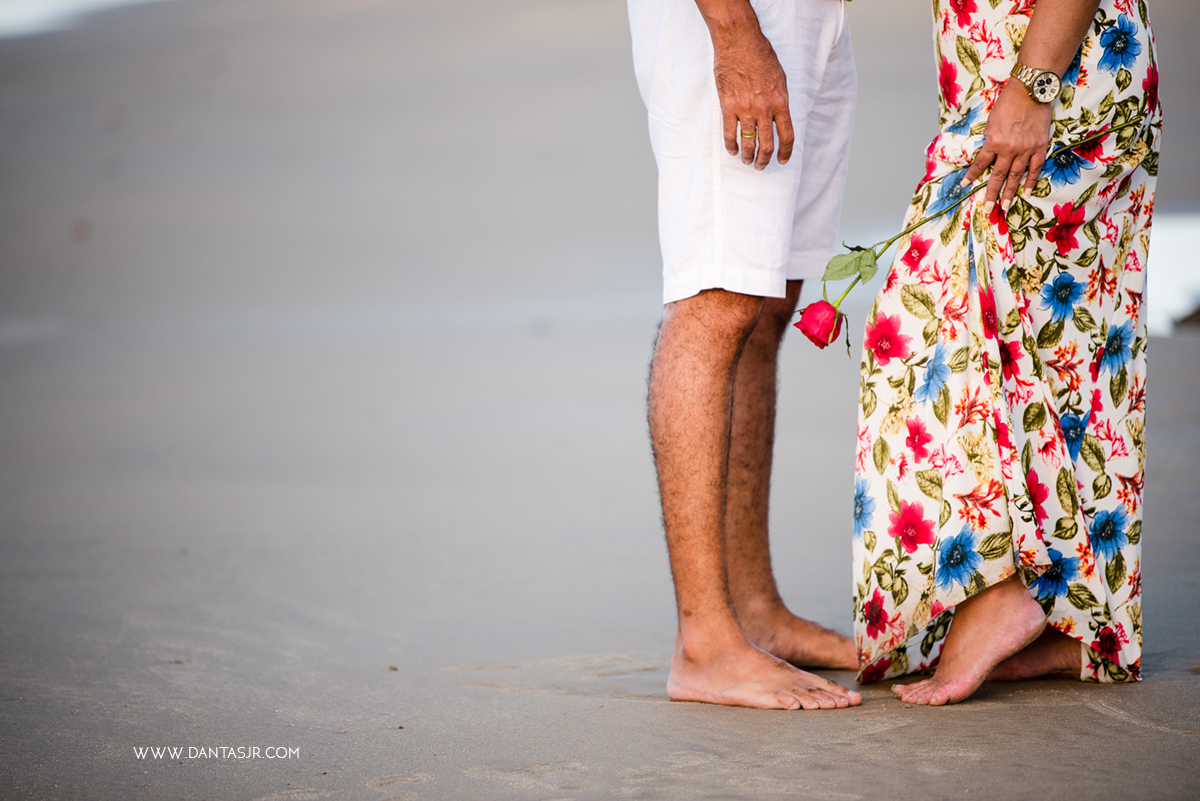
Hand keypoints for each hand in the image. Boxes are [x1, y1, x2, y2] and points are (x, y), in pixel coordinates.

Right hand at [712, 30, 793, 169]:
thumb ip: (780, 101)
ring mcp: (745, 109)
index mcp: (780, 102)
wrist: (740, 43)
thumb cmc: (761, 56)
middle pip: (767, 144)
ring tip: (747, 161)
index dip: (785, 153)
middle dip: (764, 160)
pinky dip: (731, 146)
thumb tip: (779, 118)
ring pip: (748, 142)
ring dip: (748, 156)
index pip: (787, 136)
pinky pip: (730, 133)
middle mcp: (764, 109)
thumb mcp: (780, 78)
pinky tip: (733, 150)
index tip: (783, 160)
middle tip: (761, 165)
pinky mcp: (728, 106)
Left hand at [961, 80, 1052, 213]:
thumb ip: (990, 139)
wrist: (1031, 91)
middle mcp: (1009, 149)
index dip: (972, 175)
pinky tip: (1027, 191)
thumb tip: (987, 153)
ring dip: (1009, 192)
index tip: (965, 185)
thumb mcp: (991, 121)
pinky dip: (1031, 181)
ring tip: (1005, 205)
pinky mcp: (1040, 147)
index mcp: (993, 141)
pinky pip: (1035, 168)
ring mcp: (1026, 149)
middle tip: (987, 208)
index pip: (980, 164)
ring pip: (1016, 176)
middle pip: (998, 176)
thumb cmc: (1008, 103)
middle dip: (991, 194)